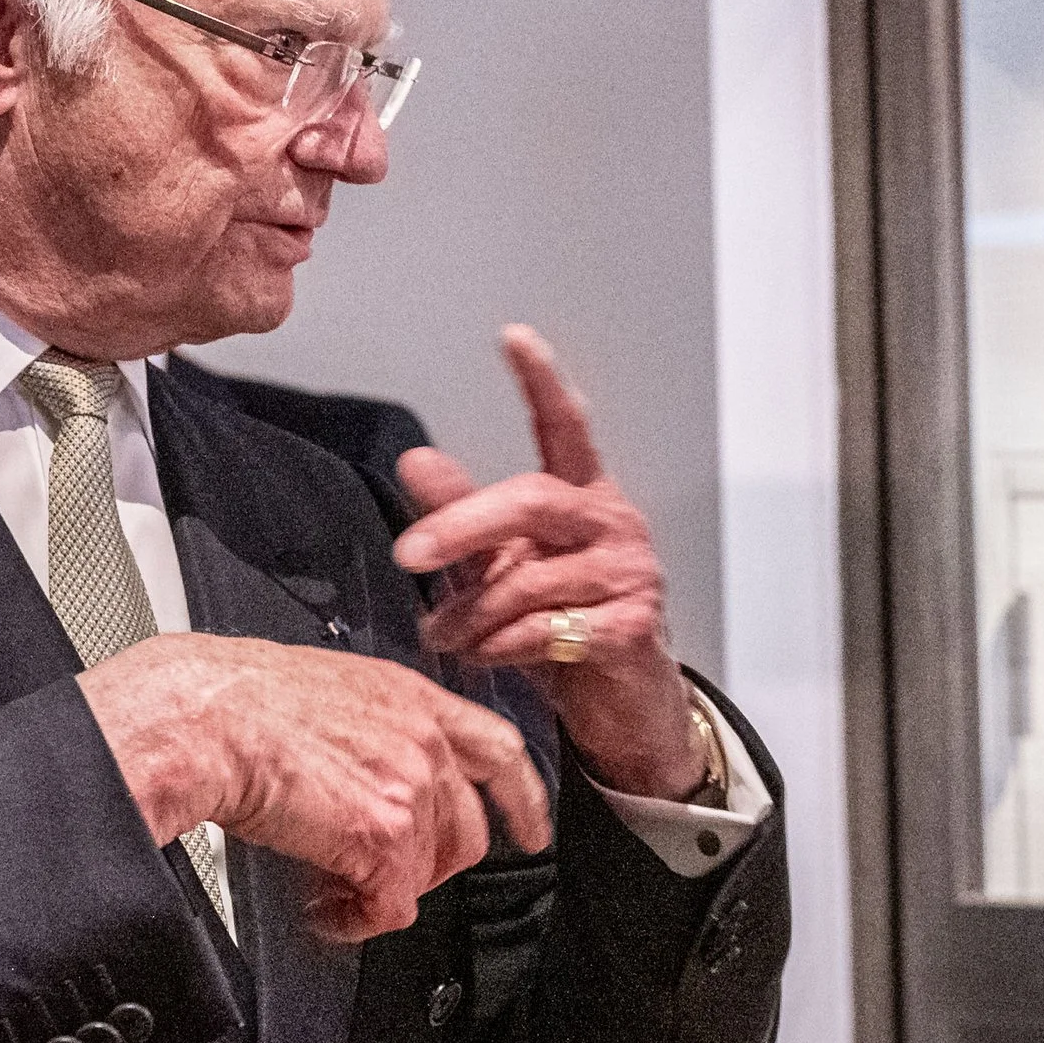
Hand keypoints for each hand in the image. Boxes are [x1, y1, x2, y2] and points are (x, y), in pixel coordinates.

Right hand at [78, 633, 550, 941]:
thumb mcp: (329, 690)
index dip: (520, 795)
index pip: (496, 747)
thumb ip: (369, 730)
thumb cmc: (236, 700)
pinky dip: (358, 921)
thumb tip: (361, 776)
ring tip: (334, 891)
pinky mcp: (381, 836)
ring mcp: (411, 787)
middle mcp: (424, 740)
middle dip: (429, 868)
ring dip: (382, 892)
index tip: (530, 827)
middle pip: (466, 829)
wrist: (204, 716)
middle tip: (387, 882)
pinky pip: (391, 905)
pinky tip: (326, 911)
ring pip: (427, 871)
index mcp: (411, 697)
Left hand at [393, 326, 708, 800]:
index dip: (542, 381)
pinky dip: (500, 646)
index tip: (514, 336)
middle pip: (532, 499)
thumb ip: (462, 516)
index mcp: (583, 497)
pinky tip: (481, 655)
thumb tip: (414, 458)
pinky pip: (547, 630)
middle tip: (409, 554)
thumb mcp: (503, 566)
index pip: (566, 426)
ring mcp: (631, 573)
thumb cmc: (561, 625)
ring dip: (471, 612)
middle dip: (463, 524)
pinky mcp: (634, 626)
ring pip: (530, 578)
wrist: (619, 705)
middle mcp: (614, 523)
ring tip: (442, 634)